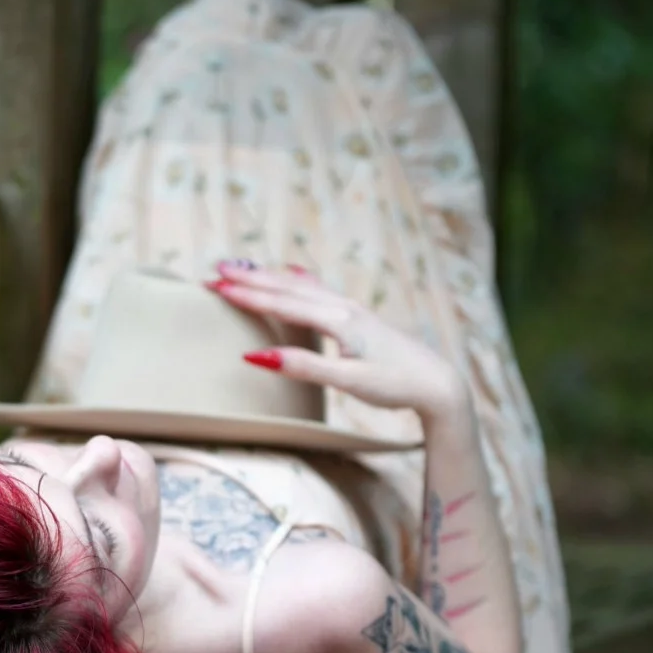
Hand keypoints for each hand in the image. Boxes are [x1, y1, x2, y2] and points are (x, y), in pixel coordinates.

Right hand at [208, 262, 468, 420]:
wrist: (436, 382)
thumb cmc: (395, 385)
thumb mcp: (349, 382)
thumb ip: (304, 366)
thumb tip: (258, 356)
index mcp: (339, 320)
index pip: (284, 303)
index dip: (248, 296)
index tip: (216, 287)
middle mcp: (343, 307)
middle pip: (288, 288)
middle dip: (250, 280)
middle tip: (215, 272)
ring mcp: (352, 309)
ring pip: (301, 286)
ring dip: (269, 277)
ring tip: (241, 268)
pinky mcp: (357, 316)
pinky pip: (317, 289)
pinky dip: (296, 279)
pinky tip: (292, 273)